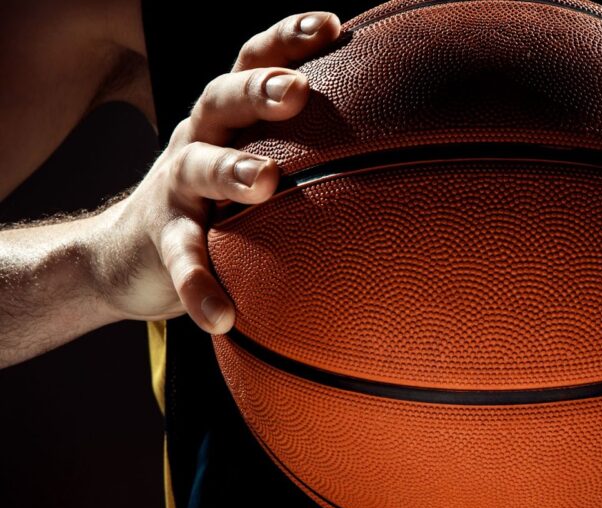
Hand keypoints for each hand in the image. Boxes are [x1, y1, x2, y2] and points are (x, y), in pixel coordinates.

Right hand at [95, 12, 340, 333]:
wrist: (129, 253)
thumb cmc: (220, 203)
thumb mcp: (255, 162)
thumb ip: (307, 151)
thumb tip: (406, 151)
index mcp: (231, 117)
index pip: (254, 61)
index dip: (288, 38)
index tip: (334, 26)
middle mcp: (199, 138)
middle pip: (221, 98)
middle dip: (258, 89)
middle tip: (297, 91)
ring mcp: (175, 188)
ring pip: (196, 168)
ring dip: (229, 171)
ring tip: (264, 183)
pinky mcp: (159, 240)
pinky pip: (180, 259)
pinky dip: (198, 284)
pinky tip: (222, 316)